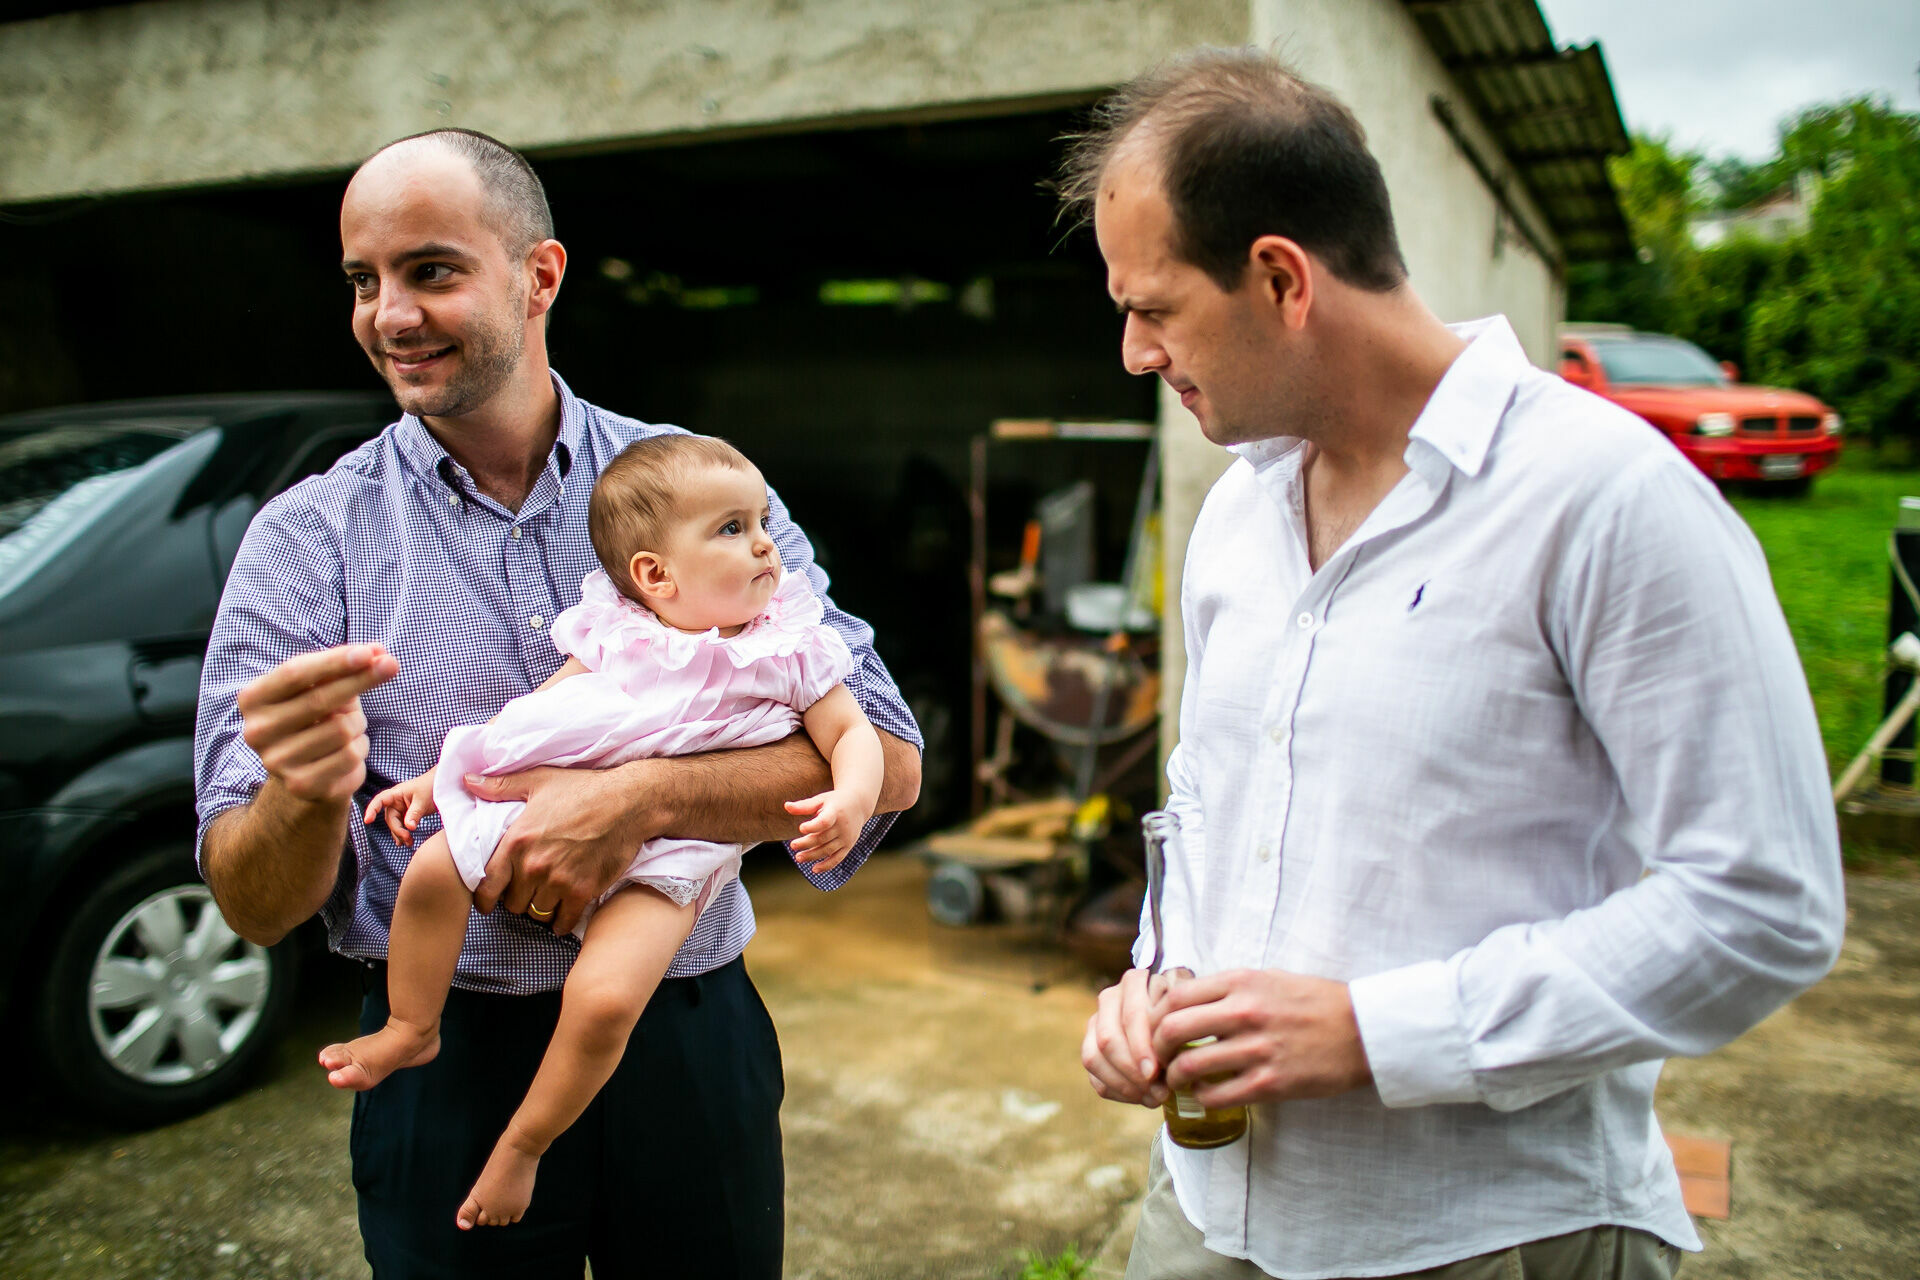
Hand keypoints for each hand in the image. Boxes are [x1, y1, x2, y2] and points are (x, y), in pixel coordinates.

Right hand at [238, 645, 398, 803]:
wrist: (306, 771)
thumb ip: (347, 665)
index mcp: (253, 699)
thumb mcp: (325, 685)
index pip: (295, 673)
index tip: (369, 653)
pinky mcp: (301, 784)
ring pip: (341, 729)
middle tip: (391, 665)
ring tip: (349, 727)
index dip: (334, 661)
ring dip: (358, 723)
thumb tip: (380, 654)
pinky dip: (360, 746)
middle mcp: (257, 731)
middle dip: (361, 679)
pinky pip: (349, 755)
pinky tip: (349, 748)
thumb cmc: (317, 716)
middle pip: (319, 699)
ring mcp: (276, 761)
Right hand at [363, 768, 436, 845]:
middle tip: (408, 839)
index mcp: (396, 793)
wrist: (441, 785)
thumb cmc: (430, 786)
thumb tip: (409, 828)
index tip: (367, 821)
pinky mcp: (407, 814)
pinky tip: (406, 842)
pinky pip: (402, 825)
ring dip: (400, 834)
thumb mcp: (423, 800)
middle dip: (397, 830)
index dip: (372, 810)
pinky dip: (404, 833)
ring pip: (395, 824)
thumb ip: (414, 813)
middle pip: (390, 818)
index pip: (380, 800)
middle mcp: (395, 801)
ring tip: (409, 844)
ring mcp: (401, 808)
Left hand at [462, 764, 651, 934]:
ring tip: (546, 898)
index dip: (484, 899)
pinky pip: (563, 921)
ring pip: (536, 913)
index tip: (487, 903)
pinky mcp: (583, 891)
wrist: (627, 802)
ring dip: (539, 909)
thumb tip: (466, 781)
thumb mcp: (538, 781)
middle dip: (517, 899)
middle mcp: (533, 865)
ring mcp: (558, 881)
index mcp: (517, 841)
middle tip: (526, 891)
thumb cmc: (583, 789)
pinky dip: (561, 922)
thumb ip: (500, 786)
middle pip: (512, 903)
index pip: (487, 886)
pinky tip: (562, 914)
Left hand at [783, 789, 869, 872]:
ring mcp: (846, 837)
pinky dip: (827, 865)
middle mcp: (843, 826)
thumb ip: (804, 805)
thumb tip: (786, 806)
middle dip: (806, 843)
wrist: (858, 804)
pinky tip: (814, 869)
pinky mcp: (848, 845)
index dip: (813, 826)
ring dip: (812, 855)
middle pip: (823, 838)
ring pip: (828, 850)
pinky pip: (837, 858)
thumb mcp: (821, 799)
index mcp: (835, 812)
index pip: (825, 822)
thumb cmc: (835, 801)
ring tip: (798, 857)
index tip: (801, 828)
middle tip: (793, 845)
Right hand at [1081, 967, 1181, 1107]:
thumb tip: (1173, 1047)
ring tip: (1153, 1098)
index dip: (1140, 1047)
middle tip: (1158, 1093)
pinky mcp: (1092, 1046)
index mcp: (1134, 981)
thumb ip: (1182, 1018)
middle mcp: (1110, 997)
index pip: (1130, 1017)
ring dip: (1123, 1085)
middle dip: (1131, 1072)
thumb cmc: (1188, 1008)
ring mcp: (1097, 1022)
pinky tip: (1142, 1097)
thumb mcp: (1192, 1004)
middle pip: (1108, 1040)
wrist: (1178, 1011)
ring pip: (1093, 1058)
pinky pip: (1094, 1076)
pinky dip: (1117, 1091)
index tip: (1155, 1073)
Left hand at [1152, 969, 1372, 1108]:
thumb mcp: (1269, 979)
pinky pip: (1217, 1095)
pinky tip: (1207, 1094)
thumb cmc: (1315, 1002)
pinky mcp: (1270, 1082)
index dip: (1154, 1016)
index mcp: (1241, 983)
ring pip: (1190, 1066)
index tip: (1154, 1028)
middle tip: (1158, 1058)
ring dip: (1176, 1077)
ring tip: (1178, 1080)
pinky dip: (1203, 1098)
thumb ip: (1229, 988)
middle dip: (1155, 1048)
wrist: (1363, 1030)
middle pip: (1172, 1030)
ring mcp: (1257, 1049)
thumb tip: (1186, 999)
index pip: (1175, 997)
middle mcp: (1244, 1013)